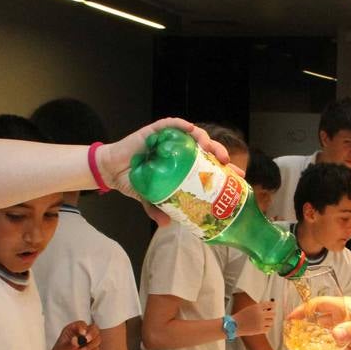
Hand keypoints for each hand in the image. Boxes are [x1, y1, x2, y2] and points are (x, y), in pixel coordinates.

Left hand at [48, 321, 100, 349]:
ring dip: (90, 347)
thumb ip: (70, 345)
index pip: (82, 324)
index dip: (84, 328)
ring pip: (97, 340)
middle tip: (86, 340)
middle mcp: (80, 335)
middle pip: (94, 329)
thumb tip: (77, 340)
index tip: (82, 333)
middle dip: (92, 335)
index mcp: (72, 331)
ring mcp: (87, 344)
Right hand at [96, 118, 221, 224]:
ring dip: (204, 139)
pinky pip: (170, 125)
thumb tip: (166, 224)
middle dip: (219, 153)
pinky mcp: (154, 132)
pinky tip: (189, 129)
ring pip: (192, 135)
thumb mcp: (149, 198)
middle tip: (226, 163)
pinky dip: (181, 126)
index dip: (225, 169)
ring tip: (210, 148)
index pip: (209, 165)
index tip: (239, 176)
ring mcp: (168, 140)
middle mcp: (179, 151)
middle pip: (206, 148)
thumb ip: (157, 208)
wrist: (112, 171)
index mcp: (184, 166)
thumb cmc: (135, 182)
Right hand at [233, 299, 274, 335]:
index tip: (273, 306)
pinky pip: (268, 328)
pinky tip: (263, 326)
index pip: (271, 304)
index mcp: (257, 307)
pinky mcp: (260, 330)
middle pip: (273, 314)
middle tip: (269, 315)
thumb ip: (260, 307)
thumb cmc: (242, 316)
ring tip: (264, 321)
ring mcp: (260, 323)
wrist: (234, 325)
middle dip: (271, 314)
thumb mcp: (250, 308)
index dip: (273, 305)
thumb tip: (270, 307)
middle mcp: (260, 314)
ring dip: (269, 321)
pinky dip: (267, 327)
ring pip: (272, 321)